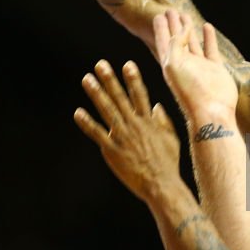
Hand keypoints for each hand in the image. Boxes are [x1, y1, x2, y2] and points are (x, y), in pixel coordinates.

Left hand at [74, 59, 180, 201]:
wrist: (161, 185)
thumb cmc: (168, 163)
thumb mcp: (171, 138)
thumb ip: (163, 120)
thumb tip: (156, 106)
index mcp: (149, 121)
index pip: (140, 95)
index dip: (133, 79)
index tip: (127, 64)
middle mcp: (135, 125)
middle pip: (120, 98)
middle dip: (110, 79)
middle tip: (100, 64)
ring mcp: (123, 137)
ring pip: (107, 111)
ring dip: (96, 94)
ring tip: (87, 79)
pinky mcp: (112, 151)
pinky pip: (97, 134)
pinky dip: (87, 123)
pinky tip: (78, 113)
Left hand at [153, 10, 237, 118]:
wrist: (212, 110)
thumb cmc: (189, 90)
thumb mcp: (174, 64)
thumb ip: (175, 43)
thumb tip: (182, 27)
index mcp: (170, 64)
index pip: (162, 41)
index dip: (160, 28)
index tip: (158, 15)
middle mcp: (183, 63)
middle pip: (176, 39)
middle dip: (173, 24)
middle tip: (169, 9)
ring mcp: (199, 66)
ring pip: (192, 42)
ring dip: (188, 28)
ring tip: (185, 14)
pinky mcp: (215, 68)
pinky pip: (210, 48)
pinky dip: (208, 37)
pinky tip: (206, 26)